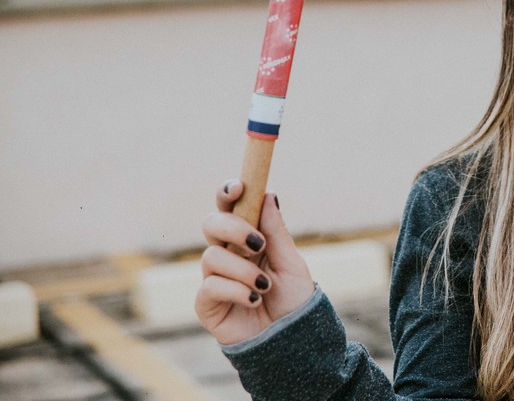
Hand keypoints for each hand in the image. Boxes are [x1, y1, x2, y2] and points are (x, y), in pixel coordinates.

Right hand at [195, 181, 314, 345]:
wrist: (291, 340)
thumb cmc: (293, 300)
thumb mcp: (291, 263)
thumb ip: (276, 232)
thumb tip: (268, 194)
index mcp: (248, 238)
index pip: (230, 208)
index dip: (228, 193)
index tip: (239, 187)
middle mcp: (227, 254)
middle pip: (211, 224)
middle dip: (232, 228)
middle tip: (258, 244)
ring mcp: (215, 278)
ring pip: (211, 257)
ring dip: (243, 270)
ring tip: (265, 286)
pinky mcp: (206, 304)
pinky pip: (210, 286)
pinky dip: (236, 291)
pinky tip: (255, 300)